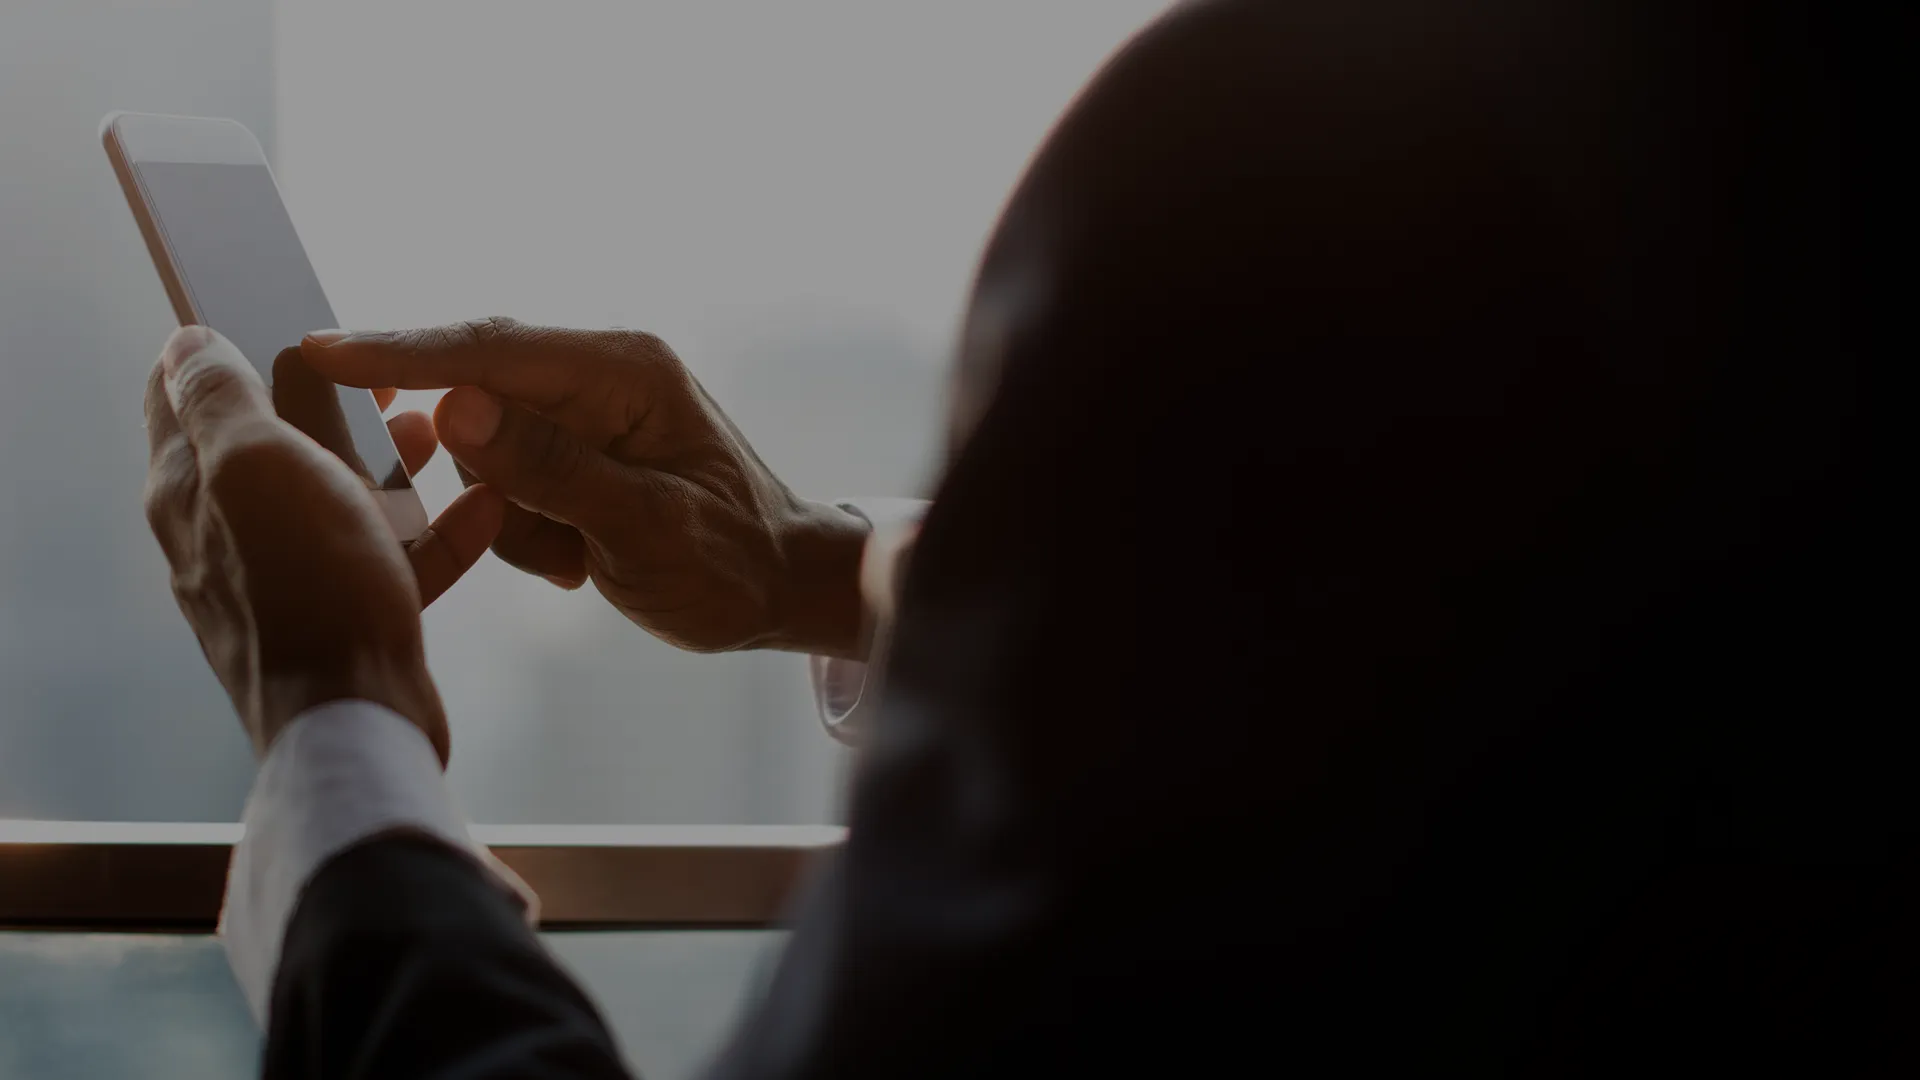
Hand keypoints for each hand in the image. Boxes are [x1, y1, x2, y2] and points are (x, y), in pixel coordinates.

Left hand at [143, 327, 505, 761]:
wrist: (357, 718)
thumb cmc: (308, 588)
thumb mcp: (258, 464)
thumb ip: (221, 397)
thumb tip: (188, 342)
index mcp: (191, 488)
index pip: (179, 393)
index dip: (224, 345)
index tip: (282, 319)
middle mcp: (227, 532)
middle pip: (272, 441)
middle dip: (329, 401)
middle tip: (385, 377)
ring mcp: (288, 575)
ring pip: (337, 496)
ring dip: (388, 459)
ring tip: (437, 433)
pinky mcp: (345, 612)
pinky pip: (391, 557)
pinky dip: (435, 532)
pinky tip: (481, 510)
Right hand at [300, 318, 871, 657]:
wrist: (779, 592)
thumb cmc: (732, 561)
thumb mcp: (645, 526)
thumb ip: (552, 469)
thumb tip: (455, 409)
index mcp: (622, 371)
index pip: (489, 347)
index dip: (399, 351)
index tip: (316, 351)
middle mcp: (596, 378)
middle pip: (472, 391)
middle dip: (470, 464)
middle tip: (505, 516)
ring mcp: (579, 416)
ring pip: (479, 452)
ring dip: (510, 518)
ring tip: (577, 557)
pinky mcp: (568, 455)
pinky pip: (500, 487)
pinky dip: (525, 534)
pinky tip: (581, 563)